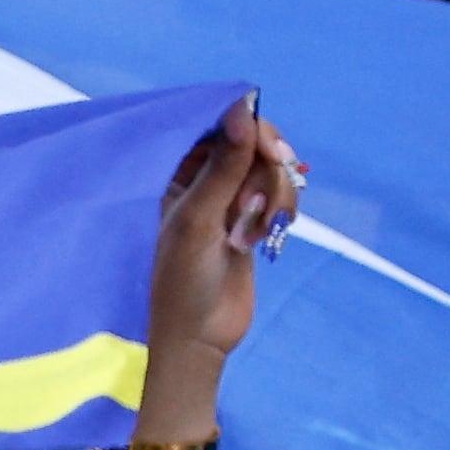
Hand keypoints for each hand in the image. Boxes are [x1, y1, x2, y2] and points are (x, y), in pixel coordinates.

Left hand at [140, 93, 298, 381]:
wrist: (196, 338)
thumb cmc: (181, 281)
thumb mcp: (200, 219)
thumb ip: (224, 166)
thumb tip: (244, 111)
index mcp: (168, 175)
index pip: (212, 125)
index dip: (244, 126)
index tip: (267, 146)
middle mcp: (194, 181)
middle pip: (248, 141)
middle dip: (264, 165)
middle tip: (266, 194)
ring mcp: (223, 199)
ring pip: (267, 168)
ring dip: (272, 193)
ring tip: (253, 232)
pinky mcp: (246, 219)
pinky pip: (275, 192)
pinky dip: (280, 207)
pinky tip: (267, 234)